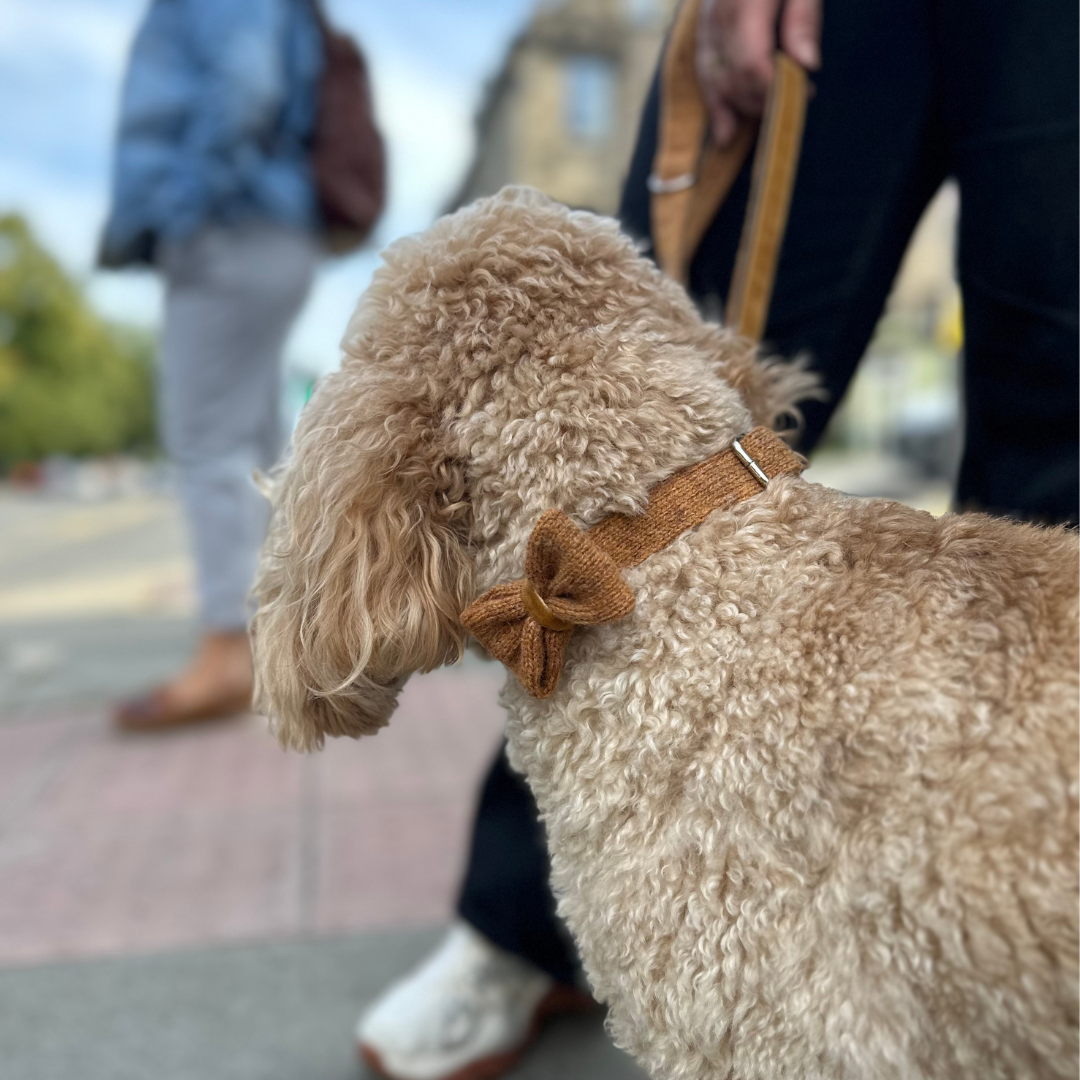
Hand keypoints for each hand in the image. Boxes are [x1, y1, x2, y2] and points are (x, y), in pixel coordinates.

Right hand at [696, 0, 820, 145]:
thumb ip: (803, 19)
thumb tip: (805, 67)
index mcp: (744, 4)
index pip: (752, 66)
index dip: (776, 89)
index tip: (805, 93)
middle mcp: (718, 16)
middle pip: (733, 80)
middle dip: (761, 102)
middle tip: (791, 107)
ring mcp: (706, 22)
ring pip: (714, 81)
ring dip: (739, 108)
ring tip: (765, 122)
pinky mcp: (703, 26)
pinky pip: (704, 71)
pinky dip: (716, 102)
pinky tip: (725, 130)